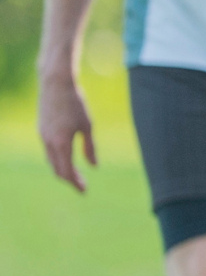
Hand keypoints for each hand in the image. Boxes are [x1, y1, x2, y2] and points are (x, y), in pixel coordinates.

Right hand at [38, 75, 96, 192]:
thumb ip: (90, 147)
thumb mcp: (87, 126)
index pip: (66, 171)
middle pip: (57, 169)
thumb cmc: (75, 103)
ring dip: (62, 169)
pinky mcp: (41, 129)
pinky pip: (48, 150)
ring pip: (51, 160)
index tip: (84, 191)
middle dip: (69, 179)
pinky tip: (66, 158)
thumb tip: (93, 166)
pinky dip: (57, 159)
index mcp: (61, 143)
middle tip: (82, 185)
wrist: (55, 83)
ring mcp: (42, 135)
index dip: (75, 183)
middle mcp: (48, 142)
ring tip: (75, 174)